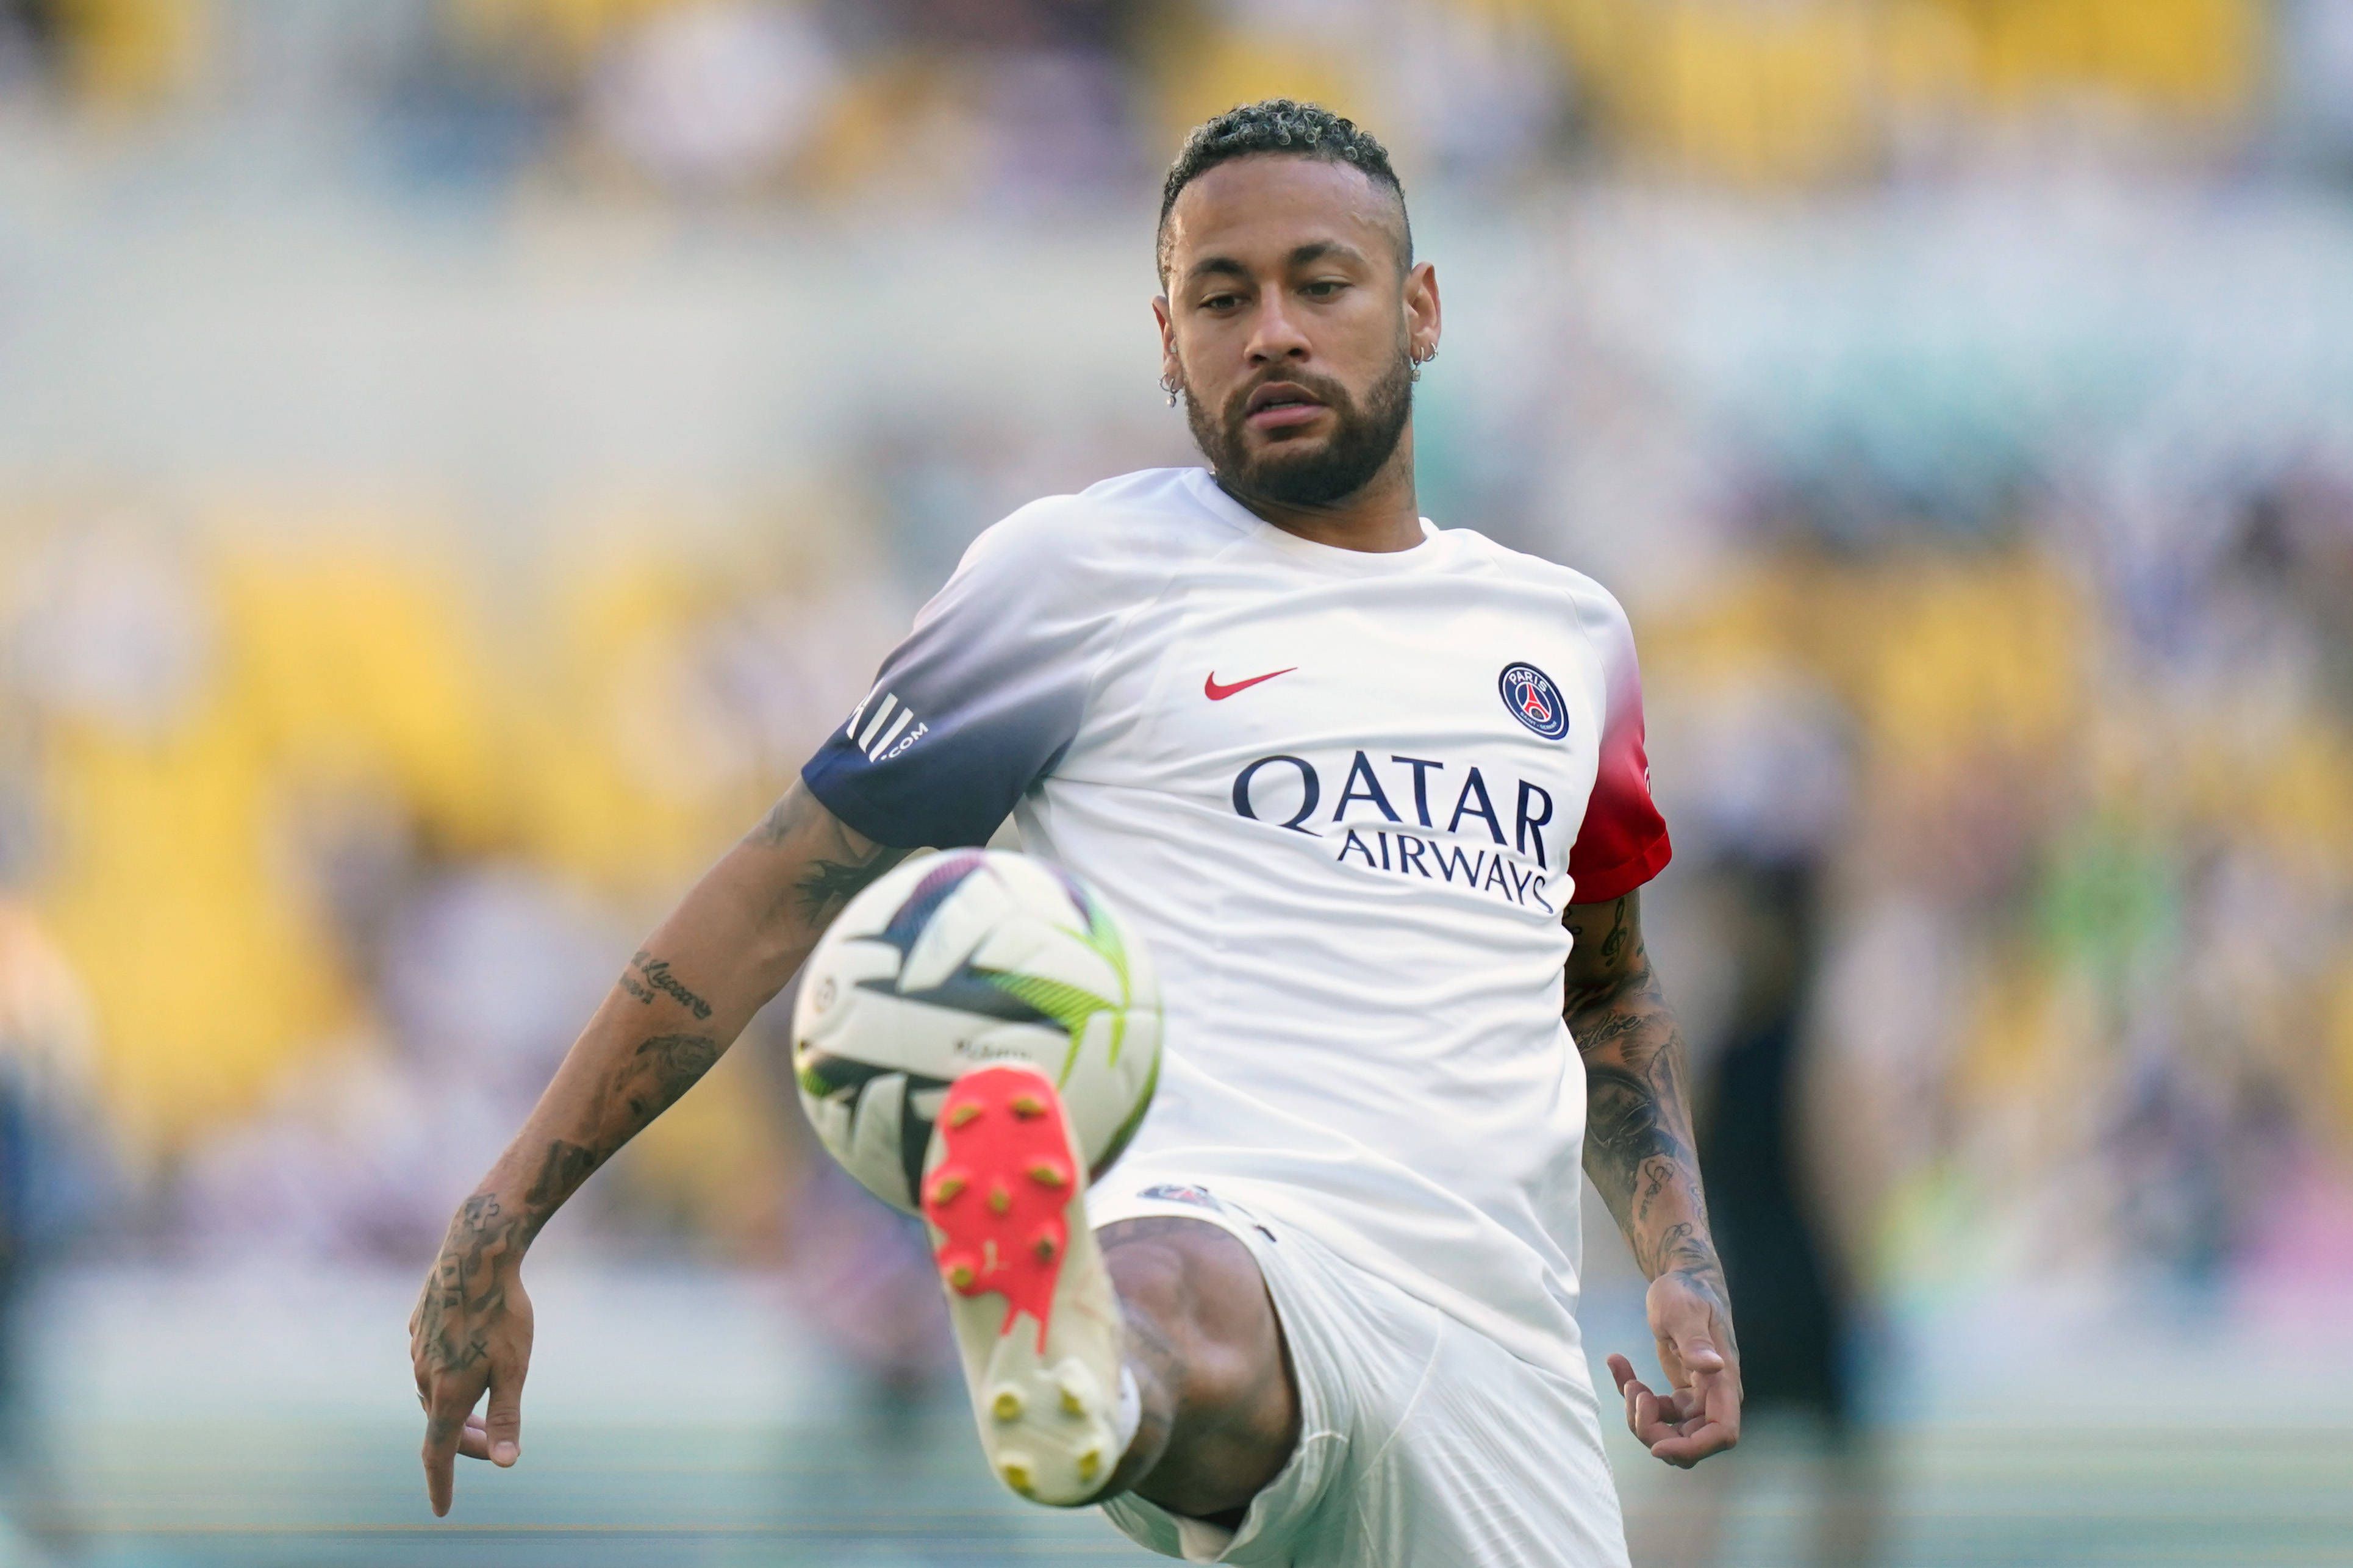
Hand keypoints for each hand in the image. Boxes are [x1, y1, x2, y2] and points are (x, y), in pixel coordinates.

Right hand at [409, 1194, 535, 1514]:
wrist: (476, 1253)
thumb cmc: (503, 1312)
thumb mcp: (515, 1367)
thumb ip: (508, 1416)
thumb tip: (508, 1463)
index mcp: (447, 1394)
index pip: (438, 1454)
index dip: (441, 1484)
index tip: (442, 1510)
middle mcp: (424, 1377)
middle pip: (442, 1425)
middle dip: (468, 1442)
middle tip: (498, 1444)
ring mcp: (417, 1350)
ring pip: (435, 1392)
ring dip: (459, 1408)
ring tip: (487, 1407)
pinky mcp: (417, 1326)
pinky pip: (432, 1361)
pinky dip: (450, 1374)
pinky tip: (469, 1358)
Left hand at [1606, 1269, 1740, 1468]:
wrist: (1682, 1282)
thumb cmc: (1687, 1292)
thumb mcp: (1684, 1311)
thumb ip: (1695, 1341)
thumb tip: (1714, 1367)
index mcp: (1723, 1381)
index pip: (1722, 1433)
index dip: (1692, 1449)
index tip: (1656, 1445)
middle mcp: (1714, 1397)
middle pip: (1690, 1442)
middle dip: (1655, 1431)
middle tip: (1634, 1394)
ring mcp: (1697, 1399)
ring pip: (1670, 1434)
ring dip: (1641, 1417)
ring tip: (1628, 1379)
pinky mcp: (1680, 1395)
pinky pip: (1656, 1412)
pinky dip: (1633, 1397)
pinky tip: (1619, 1364)